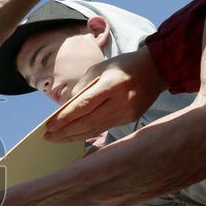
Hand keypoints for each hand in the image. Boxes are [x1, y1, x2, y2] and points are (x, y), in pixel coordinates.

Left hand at [45, 47, 166, 142]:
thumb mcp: (99, 68)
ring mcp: (127, 113)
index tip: (49, 127)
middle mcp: (120, 102)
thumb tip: (65, 108)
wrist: (157, 69)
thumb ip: (82, 88)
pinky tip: (75, 135)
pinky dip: (88, 133)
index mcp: (111, 85)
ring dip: (74, 136)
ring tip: (57, 139)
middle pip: (88, 122)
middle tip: (48, 137)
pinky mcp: (130, 119)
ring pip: (95, 129)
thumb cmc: (123, 66)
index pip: (83, 106)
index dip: (65, 118)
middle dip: (65, 132)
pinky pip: (105, 128)